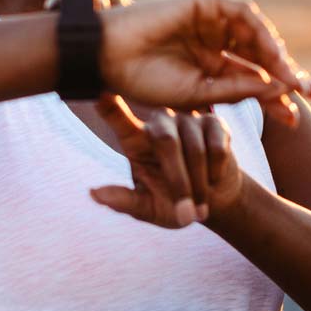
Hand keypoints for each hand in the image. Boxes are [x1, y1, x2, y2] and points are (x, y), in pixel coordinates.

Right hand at [87, 0, 310, 126]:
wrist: (109, 59)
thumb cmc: (144, 82)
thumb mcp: (199, 95)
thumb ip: (237, 90)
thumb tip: (280, 90)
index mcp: (211, 69)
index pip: (253, 81)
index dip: (278, 97)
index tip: (297, 119)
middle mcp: (215, 45)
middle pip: (262, 57)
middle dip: (288, 74)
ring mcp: (210, 23)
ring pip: (256, 35)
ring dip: (277, 55)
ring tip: (291, 79)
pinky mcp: (203, 4)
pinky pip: (241, 14)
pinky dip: (260, 32)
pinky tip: (271, 54)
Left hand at [88, 93, 244, 226]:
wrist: (213, 202)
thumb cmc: (173, 204)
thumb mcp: (147, 208)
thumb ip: (123, 201)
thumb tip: (94, 193)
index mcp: (135, 140)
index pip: (119, 119)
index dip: (111, 108)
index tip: (100, 95)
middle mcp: (160, 122)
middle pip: (166, 141)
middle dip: (179, 180)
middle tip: (187, 215)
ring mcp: (188, 119)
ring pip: (195, 148)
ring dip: (199, 184)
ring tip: (199, 208)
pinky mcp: (215, 122)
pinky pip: (217, 147)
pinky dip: (215, 172)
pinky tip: (213, 180)